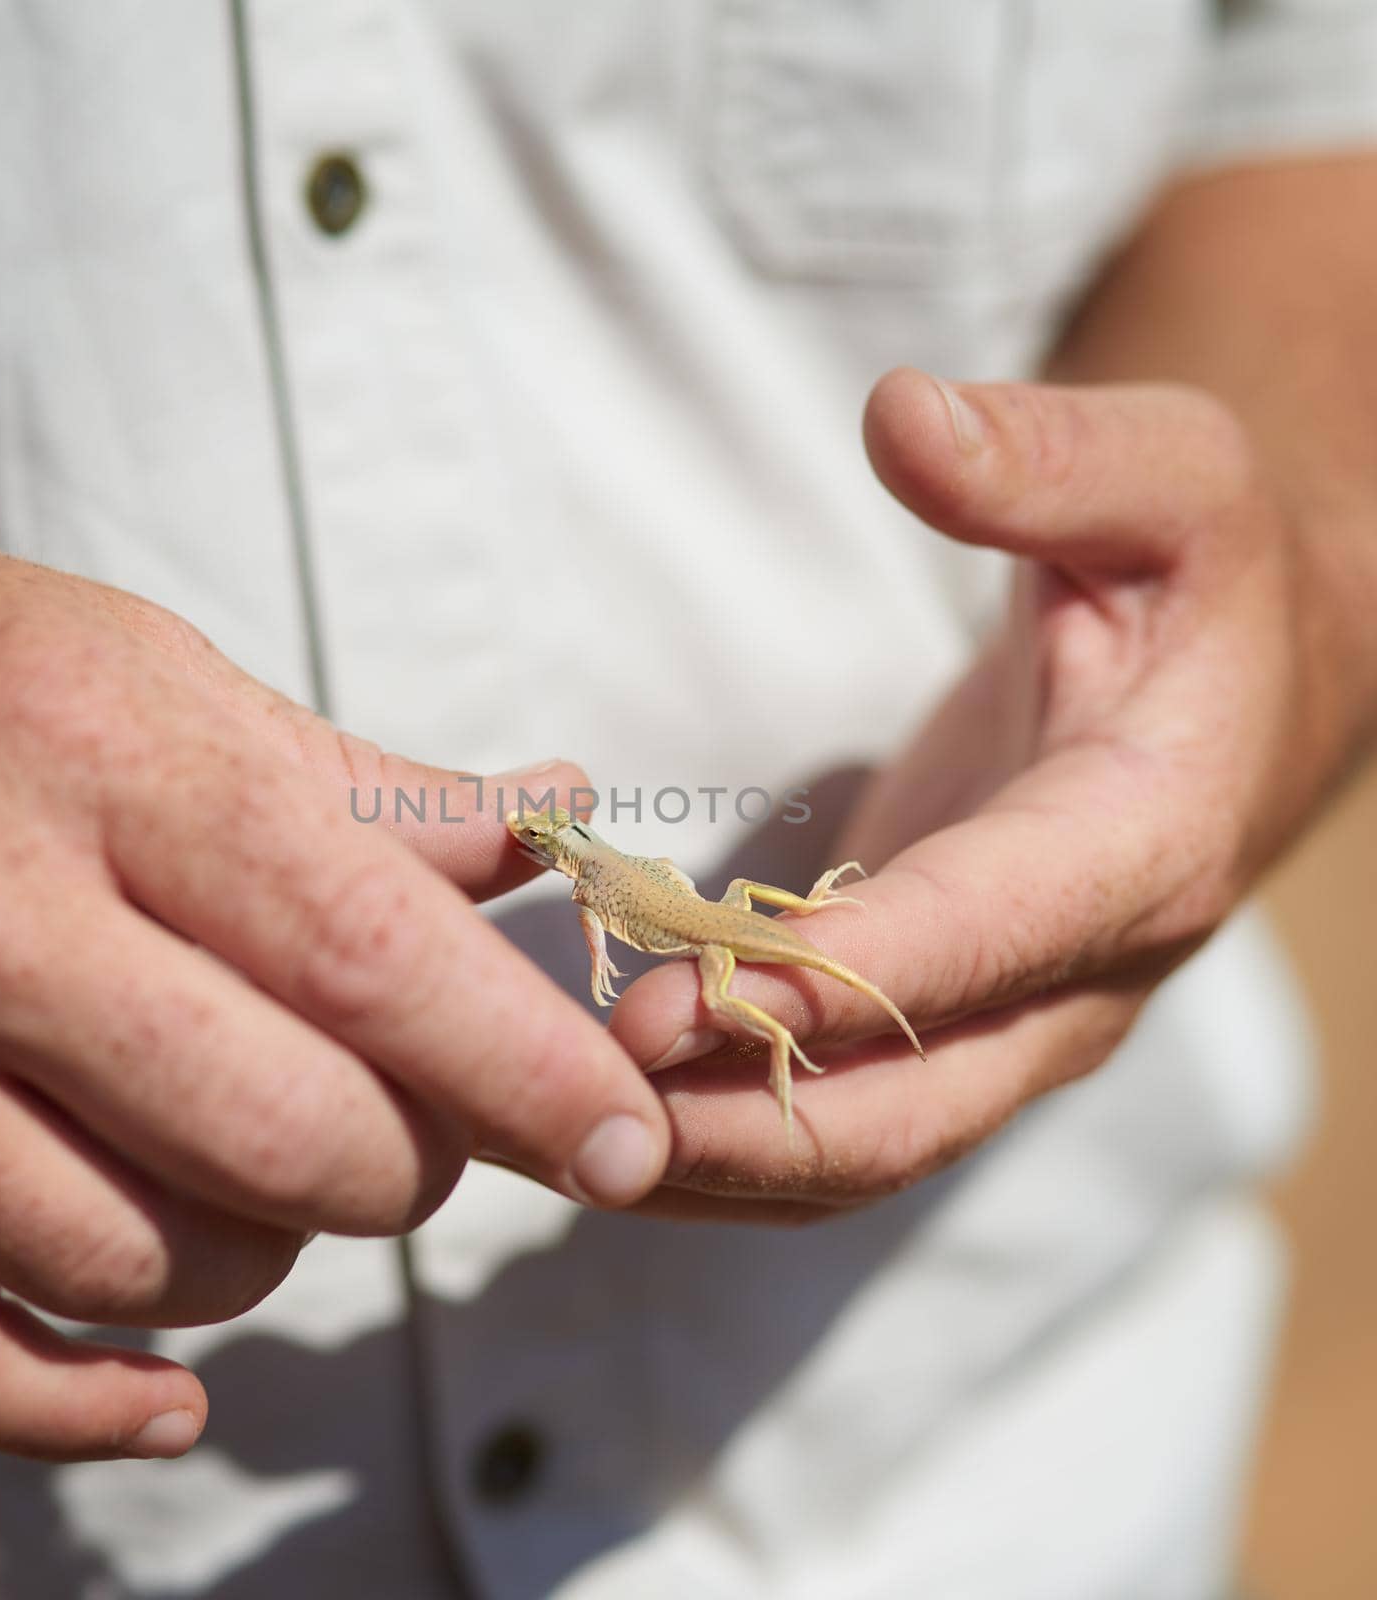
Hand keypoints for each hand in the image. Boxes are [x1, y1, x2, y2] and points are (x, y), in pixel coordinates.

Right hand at [0, 513, 667, 1455]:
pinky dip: (81, 1406)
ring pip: (141, 1263)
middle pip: (281, 1137)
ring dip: (265, 1252)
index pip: (366, 956)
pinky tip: (165, 1396)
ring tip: (266, 1171)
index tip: (629, 1143)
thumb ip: (363, 790)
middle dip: (408, 1165)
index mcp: (99, 763)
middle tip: (419, 1124)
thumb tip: (559, 823)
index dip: (525, 1070)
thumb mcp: (157, 678)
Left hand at [609, 368, 1322, 1222]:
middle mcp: (1080, 972)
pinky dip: (726, 1131)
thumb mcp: (1170, 482)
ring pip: (867, 1143)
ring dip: (712, 1157)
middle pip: (914, 1107)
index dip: (837, 981)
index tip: (680, 999)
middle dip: (745, 1120)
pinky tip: (603, 1110)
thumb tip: (900, 416)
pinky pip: (840, 1113)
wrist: (1251, 689)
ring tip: (548, 1136)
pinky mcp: (948, 1017)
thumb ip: (1048, 458)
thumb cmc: (1207, 573)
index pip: (986, 937)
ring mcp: (1013, 1016)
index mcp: (1143, 844)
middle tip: (573, 1098)